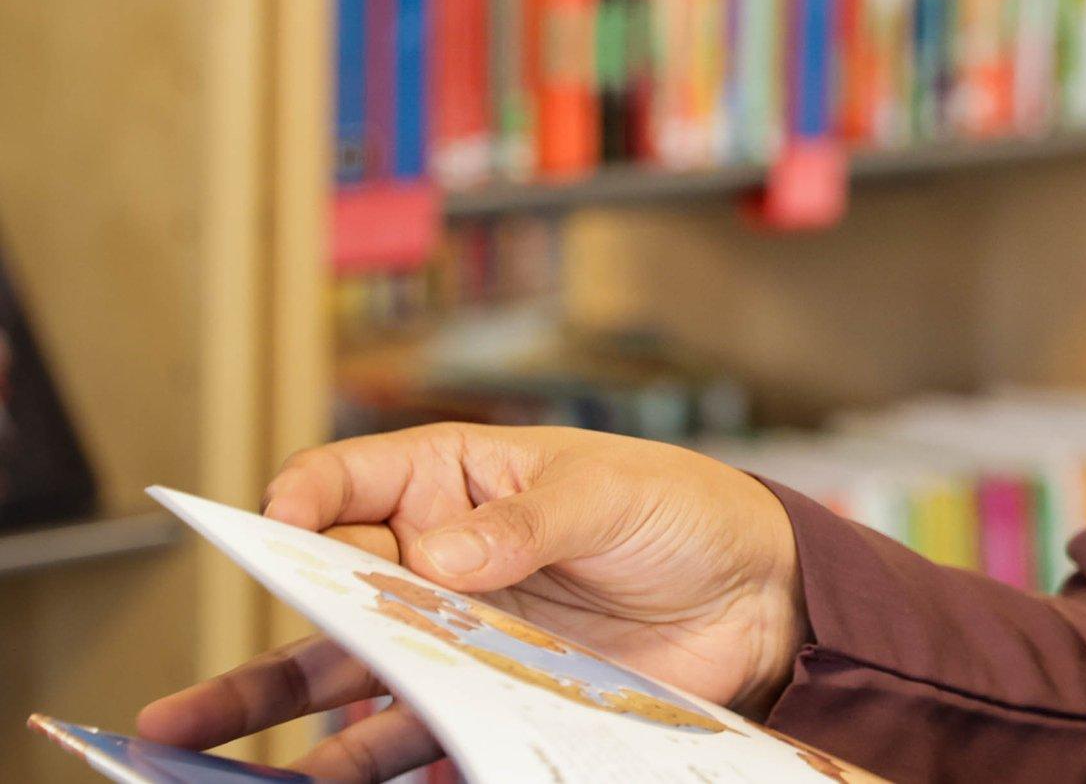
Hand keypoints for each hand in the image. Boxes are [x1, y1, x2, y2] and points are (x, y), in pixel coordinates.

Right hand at [138, 424, 805, 781]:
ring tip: (206, 756)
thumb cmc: (676, 508)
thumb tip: (430, 558)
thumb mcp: (602, 494)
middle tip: (186, 696)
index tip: (268, 527)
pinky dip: (377, 763)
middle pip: (330, 591)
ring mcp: (464, 629)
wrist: (752, 593)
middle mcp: (440, 555)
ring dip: (286, 717)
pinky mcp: (497, 690)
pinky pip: (422, 733)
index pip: (349, 483)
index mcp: (454, 478)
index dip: (299, 500)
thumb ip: (517, 525)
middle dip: (263, 632)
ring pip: (355, 672)